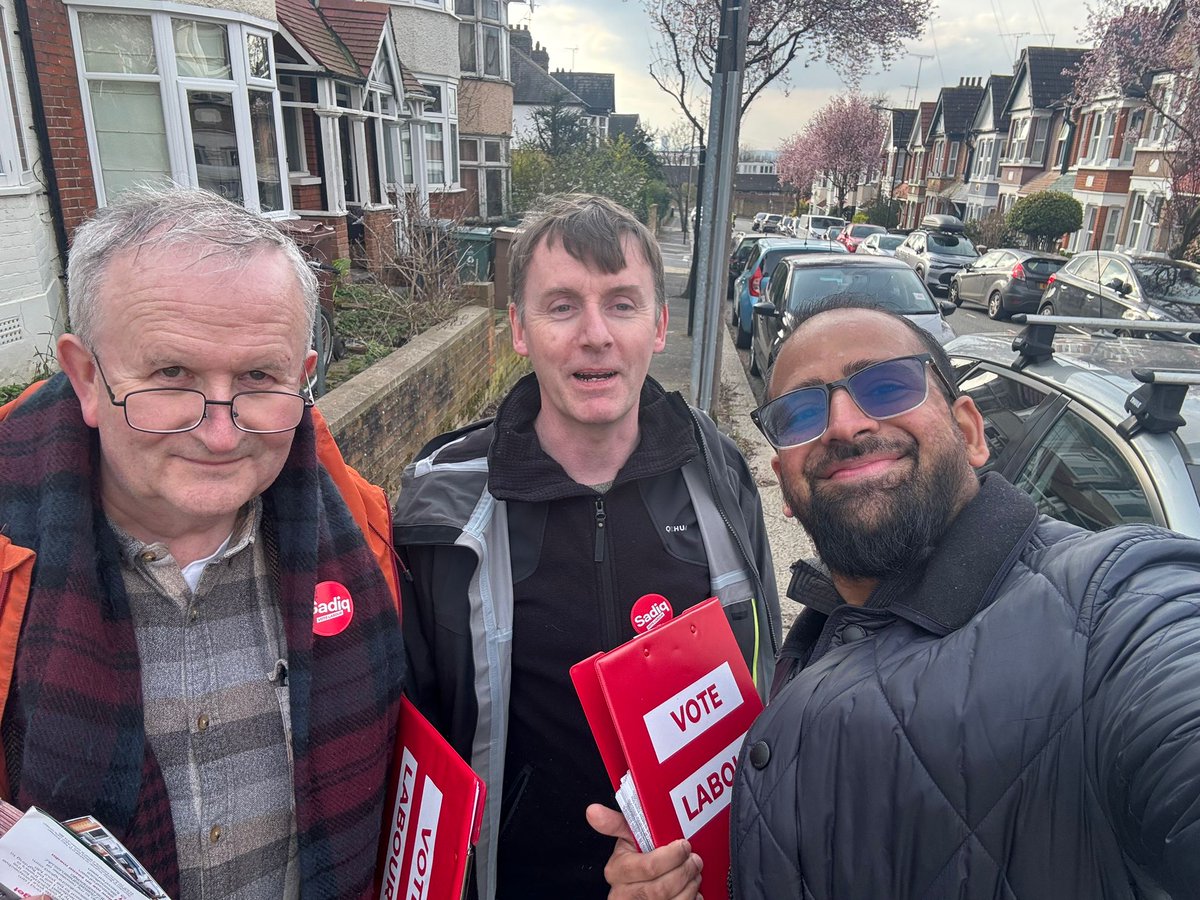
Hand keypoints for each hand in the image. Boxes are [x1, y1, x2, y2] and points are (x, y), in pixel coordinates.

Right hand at [586, 804, 702, 899]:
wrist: (636, 891)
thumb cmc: (635, 861)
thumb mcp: (625, 841)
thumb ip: (615, 823)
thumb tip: (593, 810)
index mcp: (616, 871)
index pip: (648, 867)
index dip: (672, 856)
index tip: (683, 845)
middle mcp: (623, 895)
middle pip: (662, 888)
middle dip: (684, 871)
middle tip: (694, 860)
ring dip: (690, 887)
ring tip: (693, 874)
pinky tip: (690, 891)